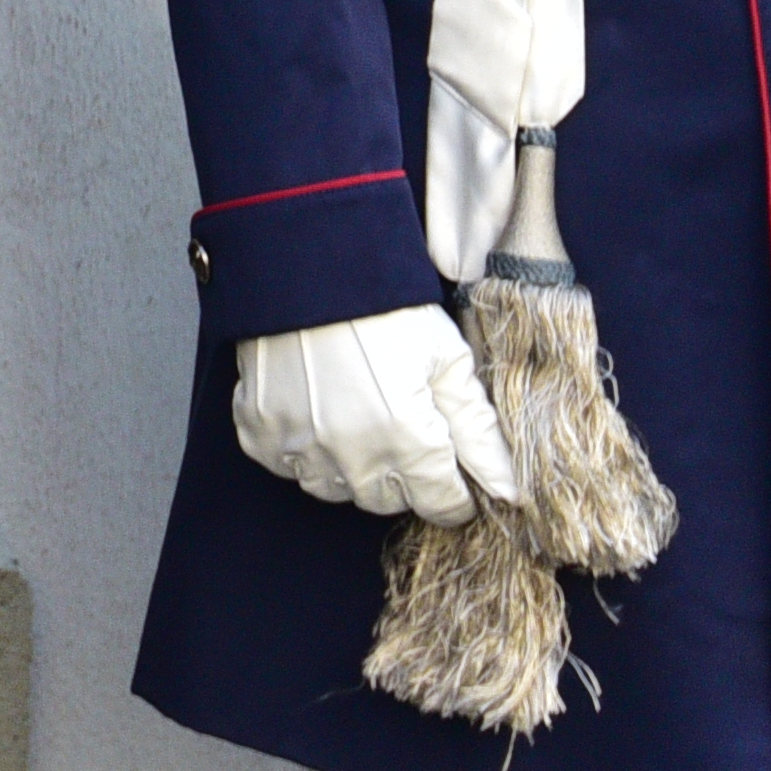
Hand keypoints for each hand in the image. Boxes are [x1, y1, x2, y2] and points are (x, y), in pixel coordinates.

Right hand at [230, 304, 519, 524]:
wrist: (307, 265)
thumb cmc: (386, 308)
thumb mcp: (448, 360)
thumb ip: (481, 434)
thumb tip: (510, 494)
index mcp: (408, 436)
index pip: (443, 505)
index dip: (456, 490)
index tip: (453, 469)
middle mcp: (352, 453)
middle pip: (389, 502)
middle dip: (405, 476)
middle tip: (403, 427)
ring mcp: (300, 444)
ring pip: (337, 490)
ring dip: (353, 467)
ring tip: (358, 417)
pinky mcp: (259, 430)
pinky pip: (287, 467)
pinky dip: (303, 450)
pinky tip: (315, 412)